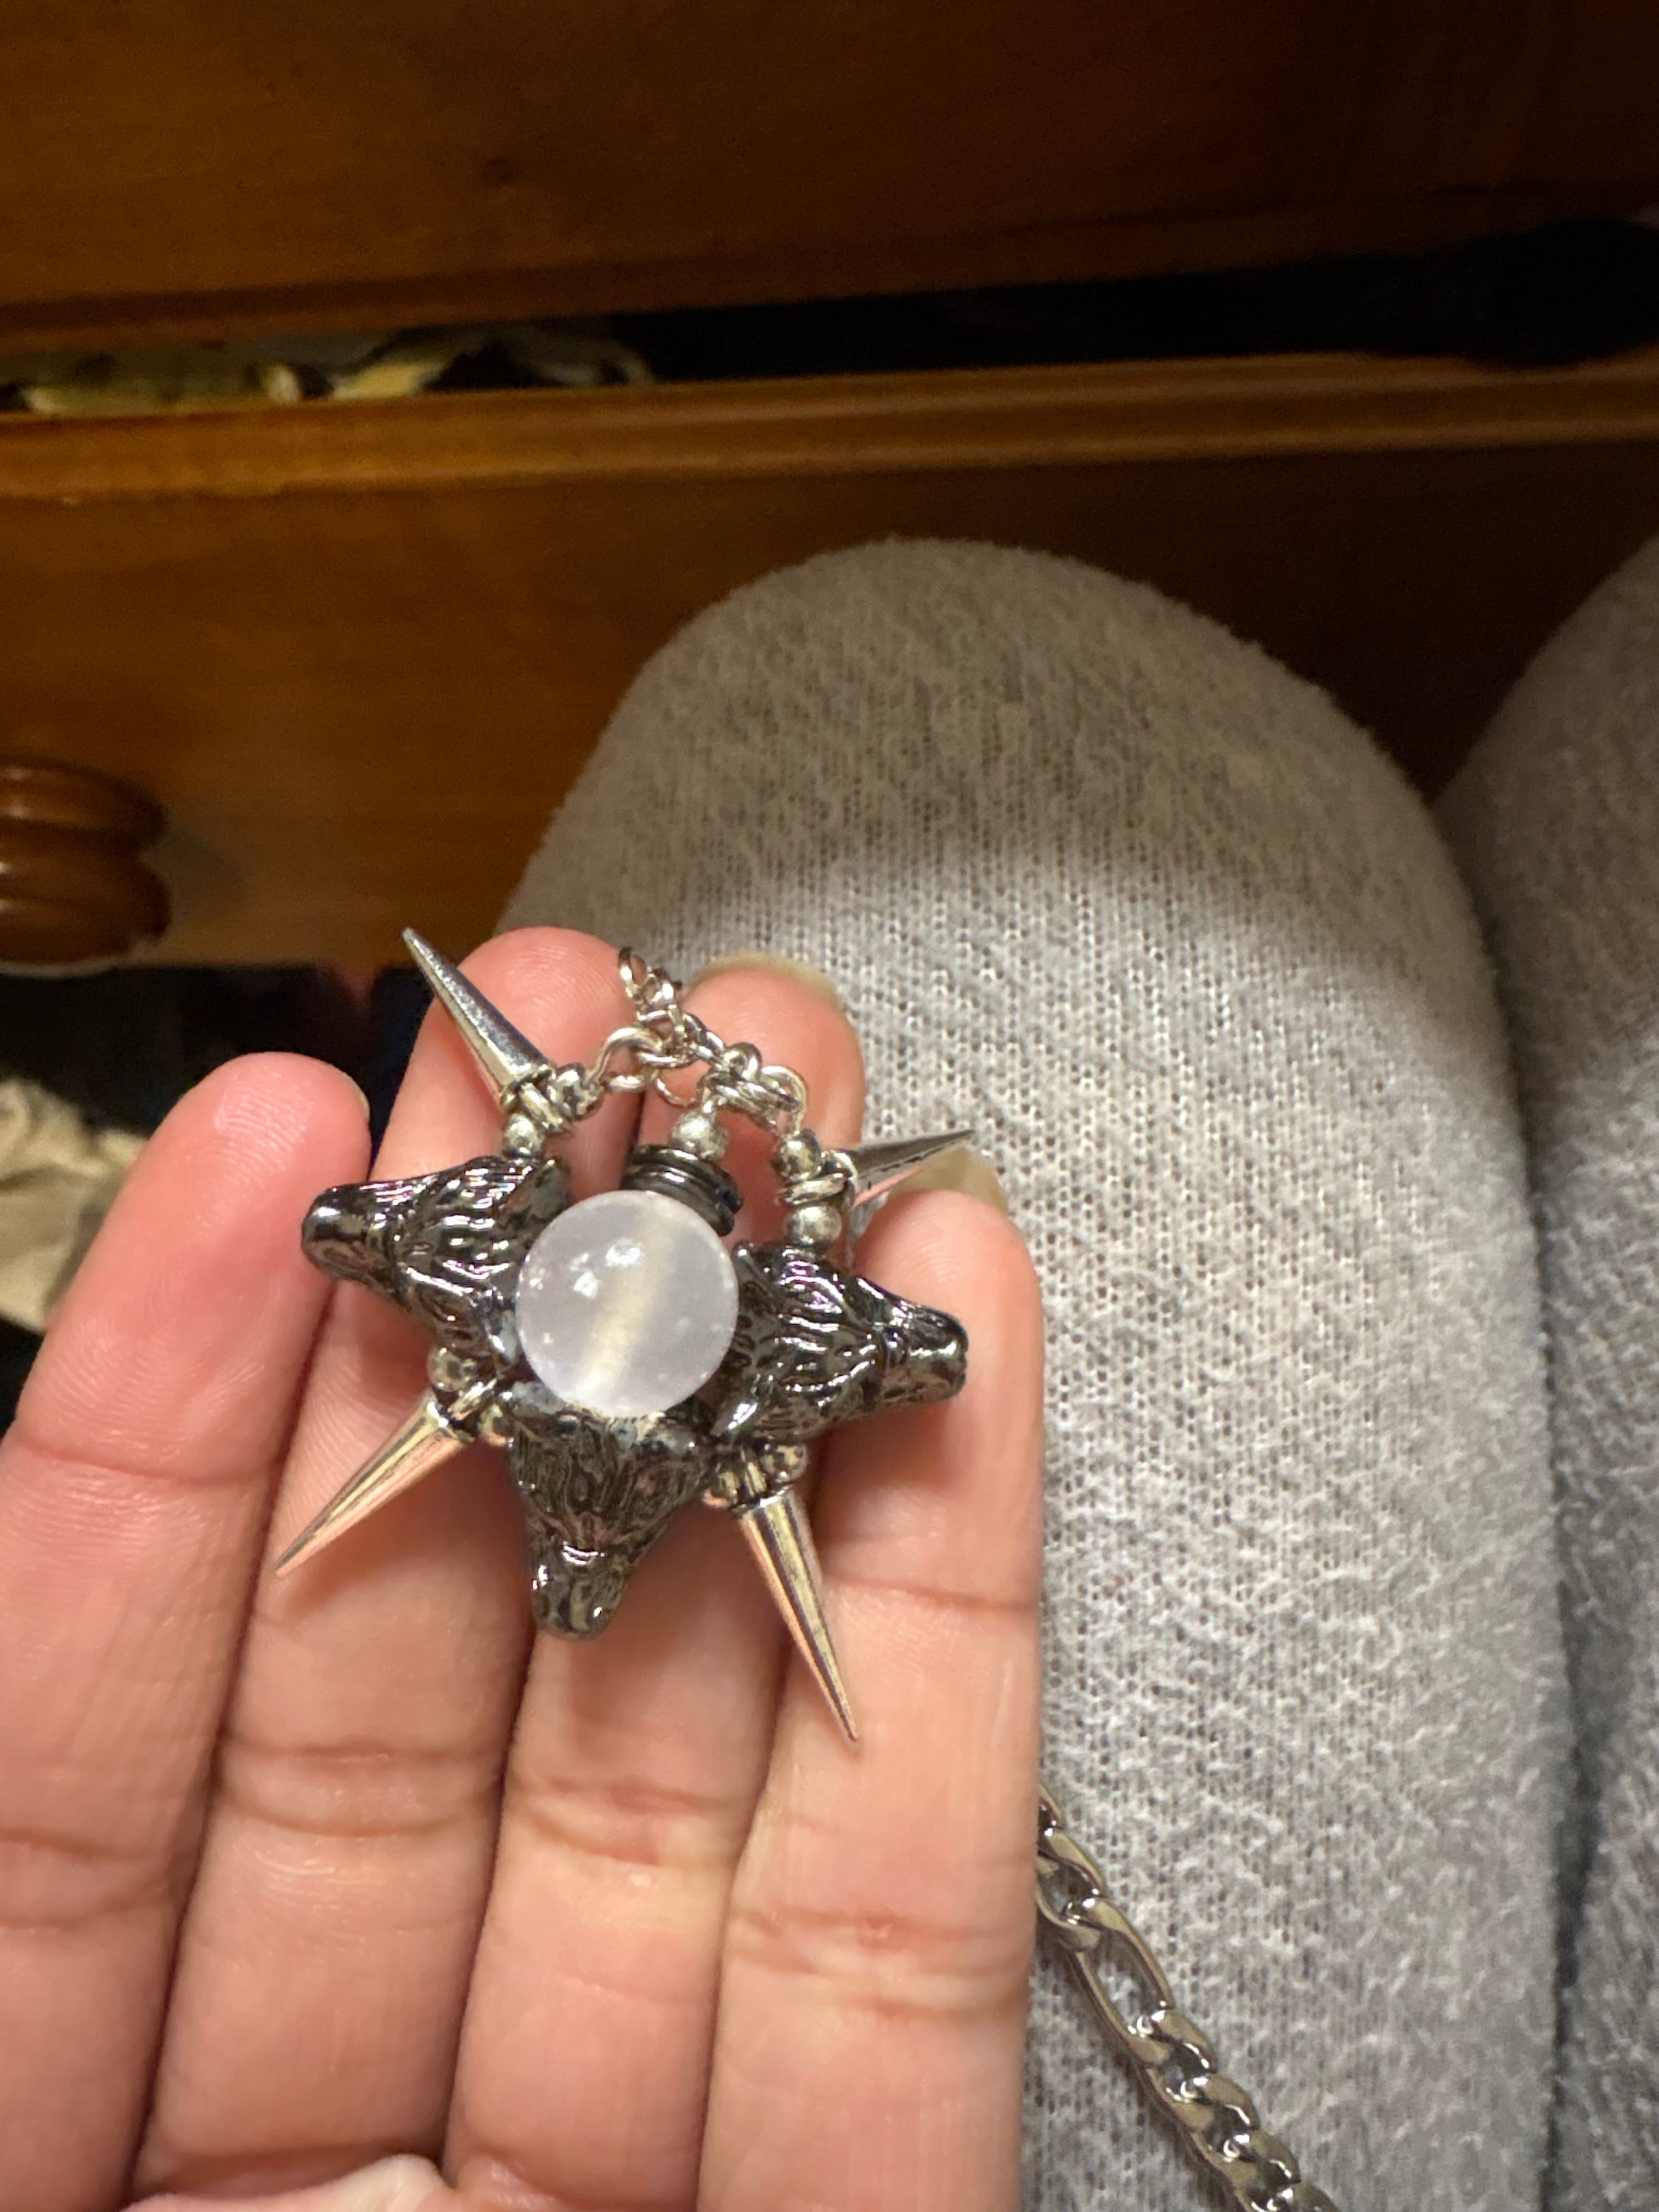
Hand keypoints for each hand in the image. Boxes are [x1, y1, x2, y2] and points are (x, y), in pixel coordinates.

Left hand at [0, 932, 1042, 2211]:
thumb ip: (3, 1854)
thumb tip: (102, 1495)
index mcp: (57, 2149)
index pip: (91, 1754)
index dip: (176, 1429)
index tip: (277, 1136)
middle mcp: (336, 2141)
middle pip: (432, 1691)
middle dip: (515, 1344)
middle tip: (589, 1033)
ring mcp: (608, 2182)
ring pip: (695, 1756)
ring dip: (759, 1408)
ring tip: (794, 1110)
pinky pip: (912, 1952)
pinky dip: (952, 1645)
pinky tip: (960, 1340)